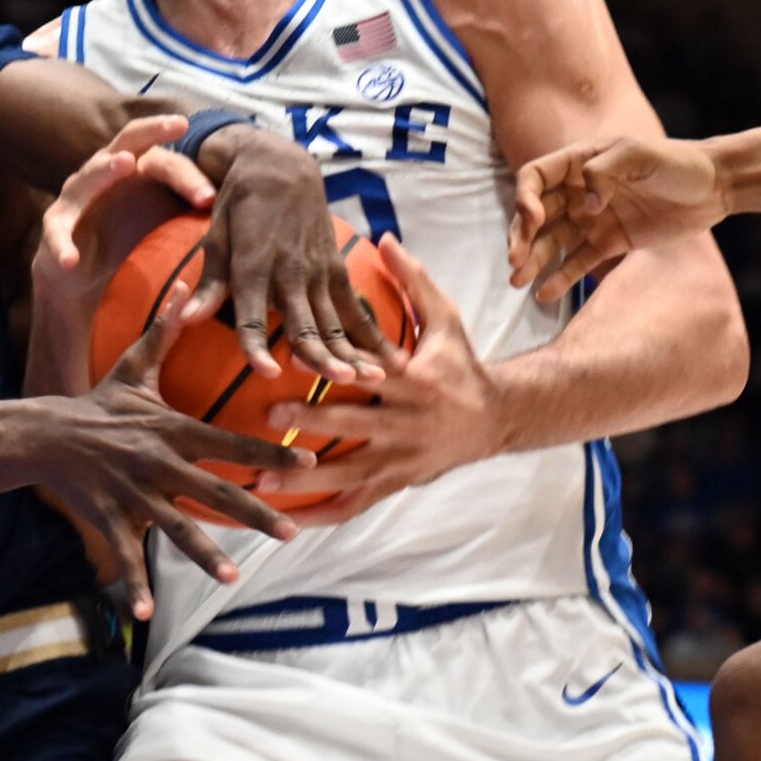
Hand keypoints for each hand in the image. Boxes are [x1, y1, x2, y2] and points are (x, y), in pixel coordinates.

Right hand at [33, 115, 212, 300]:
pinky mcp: (56, 224)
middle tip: (177, 125)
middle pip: (129, 140)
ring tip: (125, 163)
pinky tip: (73, 259)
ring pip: (90, 174)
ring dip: (107, 167)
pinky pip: (58, 232)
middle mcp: (107, 170)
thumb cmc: (133, 237)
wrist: (86, 273)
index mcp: (137, 169)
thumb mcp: (165, 222)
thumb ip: (193, 209)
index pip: (166, 159)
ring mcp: (77, 195)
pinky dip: (63, 245)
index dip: (189, 174)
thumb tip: (243, 209)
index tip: (211, 196)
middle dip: (152, 131)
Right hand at [35, 297, 316, 621]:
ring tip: (233, 577)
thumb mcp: (135, 365)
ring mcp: (134, 493)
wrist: (44, 433)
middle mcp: (159, 463)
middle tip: (290, 532)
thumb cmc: (99, 402)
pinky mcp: (109, 517)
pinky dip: (133, 585)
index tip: (307, 461)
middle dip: (255, 513)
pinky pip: (124, 555)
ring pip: (175, 528)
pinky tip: (144, 614)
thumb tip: (189, 284)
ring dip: (204, 554)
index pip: (231, 441)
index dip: (270, 451)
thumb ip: (166, 329)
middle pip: (215, 491)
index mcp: (172, 429)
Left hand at [186, 126, 397, 384]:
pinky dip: (368, 332)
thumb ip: (210, 284)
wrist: (280, 166)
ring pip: (334, 319)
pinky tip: (384, 357)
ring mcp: (317, 269)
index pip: (254, 314)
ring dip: (352, 350)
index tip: (267, 373)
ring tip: (372, 377)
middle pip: (305, 322)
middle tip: (337, 381)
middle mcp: (289, 270)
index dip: (259, 345)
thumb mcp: (217, 237)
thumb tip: (186, 319)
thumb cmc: (238, 205)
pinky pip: (352, 305)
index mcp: (253, 264)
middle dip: (321, 354)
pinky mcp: (335, 266)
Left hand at [255, 240, 496, 524]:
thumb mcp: (446, 317)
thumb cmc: (461, 363)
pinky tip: (289, 523)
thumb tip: (384, 238)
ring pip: (350, 475)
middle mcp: (409, 423)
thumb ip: (413, 280)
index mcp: (416, 380)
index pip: (371, 374)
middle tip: (267, 420)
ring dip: (305, 480)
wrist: (498, 418)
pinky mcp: (398, 484)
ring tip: (261, 479)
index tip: (292, 361)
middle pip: (355, 427)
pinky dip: (324, 516)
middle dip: (310, 425)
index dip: (334, 370)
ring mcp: (402, 460)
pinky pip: (358, 505)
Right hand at [511, 137, 725, 304]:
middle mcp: (580, 190)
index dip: (525, 198)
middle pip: (537, 214)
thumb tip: (585, 204)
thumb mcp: (639, 155)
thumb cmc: (676, 161)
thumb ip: (604, 172)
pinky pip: (580, 261)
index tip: (533, 219)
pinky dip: (562, 278)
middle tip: (515, 261)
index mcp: (580, 162)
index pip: (535, 178)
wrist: (714, 186)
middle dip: (522, 237)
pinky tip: (545, 293)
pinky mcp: (611, 242)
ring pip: (554, 241)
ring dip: (535, 260)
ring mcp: (594, 218)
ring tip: (518, 283)